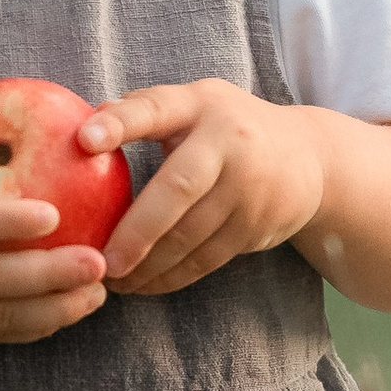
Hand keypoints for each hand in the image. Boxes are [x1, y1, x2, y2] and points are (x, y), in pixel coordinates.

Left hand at [83, 79, 326, 296]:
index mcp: (199, 104)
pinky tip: (144, 286)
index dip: (121, 123)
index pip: (156, 108)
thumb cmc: (225, 129)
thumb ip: (144, 112)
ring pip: (192, 235)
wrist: (309, 157)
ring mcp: (248, 186)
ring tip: (114, 281)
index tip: (85, 140)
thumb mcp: (193, 105)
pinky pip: (207, 259)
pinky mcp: (256, 225)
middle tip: (104, 261)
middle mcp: (228, 142)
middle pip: (179, 188)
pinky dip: (172, 277)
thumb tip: (81, 127)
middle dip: (139, 230)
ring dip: (150, 265)